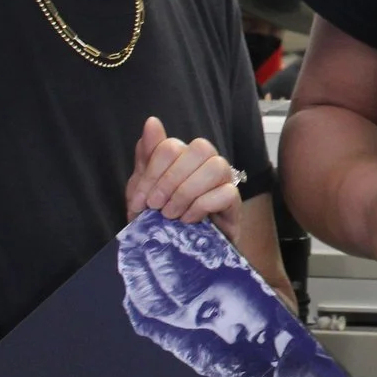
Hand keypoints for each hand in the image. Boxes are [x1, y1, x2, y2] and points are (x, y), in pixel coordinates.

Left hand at [127, 117, 242, 236]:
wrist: (175, 255)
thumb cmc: (161, 219)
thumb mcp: (144, 189)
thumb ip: (147, 156)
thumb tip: (152, 121)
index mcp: (184, 156)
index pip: (173, 145)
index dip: (153, 172)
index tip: (141, 201)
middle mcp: (208, 163)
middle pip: (200, 148)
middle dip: (171, 179)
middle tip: (157, 206)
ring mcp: (224, 182)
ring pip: (216, 166)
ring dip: (187, 192)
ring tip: (172, 214)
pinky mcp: (235, 204)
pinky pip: (226, 193)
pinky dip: (202, 206)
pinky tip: (189, 220)